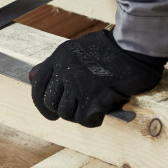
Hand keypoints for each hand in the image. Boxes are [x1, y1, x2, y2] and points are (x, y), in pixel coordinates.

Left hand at [29, 30, 167, 127]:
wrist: (136, 47)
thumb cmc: (112, 48)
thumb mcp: (76, 49)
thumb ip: (55, 65)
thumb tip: (31, 77)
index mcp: (60, 57)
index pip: (37, 83)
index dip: (40, 101)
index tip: (49, 112)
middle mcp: (65, 70)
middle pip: (50, 102)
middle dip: (61, 111)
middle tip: (76, 112)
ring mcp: (77, 84)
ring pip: (66, 113)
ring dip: (79, 114)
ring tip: (94, 107)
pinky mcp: (92, 98)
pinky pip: (84, 120)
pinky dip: (93, 119)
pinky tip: (103, 111)